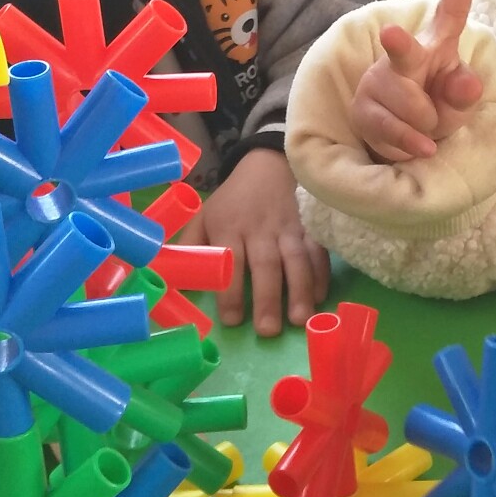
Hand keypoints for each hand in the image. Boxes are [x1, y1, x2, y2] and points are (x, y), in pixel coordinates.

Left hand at [193, 148, 329, 336]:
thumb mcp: (203, 216)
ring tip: (300, 320)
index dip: (231, 291)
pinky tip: (319, 298)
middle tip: (268, 331)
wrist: (268, 165)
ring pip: (296, 259)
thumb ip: (190, 248)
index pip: (230, 260)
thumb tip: (174, 283)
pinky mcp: (309, 227)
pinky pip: (318, 251)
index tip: (232, 320)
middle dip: (268, 298)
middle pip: (266, 264)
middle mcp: (260, 228)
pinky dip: (321, 274)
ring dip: (300, 290)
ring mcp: (288, 227)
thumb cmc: (232, 201)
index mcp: (229, 226)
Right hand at [350, 0, 484, 162]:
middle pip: (404, 51)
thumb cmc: (436, 106)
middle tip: (392, 34)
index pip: (451, 12)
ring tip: (425, 126)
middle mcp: (405, 56)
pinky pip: (393, 130)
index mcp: (436, 44)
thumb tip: (469, 85)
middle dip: (399, 44)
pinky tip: (417, 145)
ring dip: (425, 125)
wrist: (403, 135)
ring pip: (408, 106)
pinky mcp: (363, 107)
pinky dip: (411, 143)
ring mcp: (380, 80)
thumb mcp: (458, 103)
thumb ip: (464, 93)